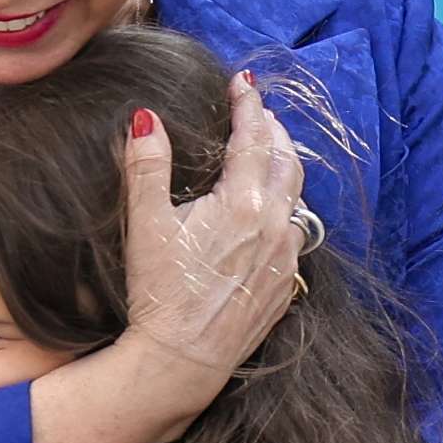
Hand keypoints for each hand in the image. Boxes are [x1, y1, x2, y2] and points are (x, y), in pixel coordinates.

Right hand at [120, 72, 305, 421]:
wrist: (182, 360)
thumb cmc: (159, 292)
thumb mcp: (145, 224)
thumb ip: (147, 165)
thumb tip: (146, 117)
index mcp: (243, 202)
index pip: (253, 137)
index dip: (248, 105)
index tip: (244, 82)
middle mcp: (275, 225)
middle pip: (286, 161)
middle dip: (273, 131)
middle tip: (259, 113)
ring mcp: (286, 257)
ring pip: (297, 198)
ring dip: (285, 168)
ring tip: (271, 153)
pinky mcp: (286, 285)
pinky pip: (296, 234)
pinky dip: (288, 210)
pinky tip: (274, 212)